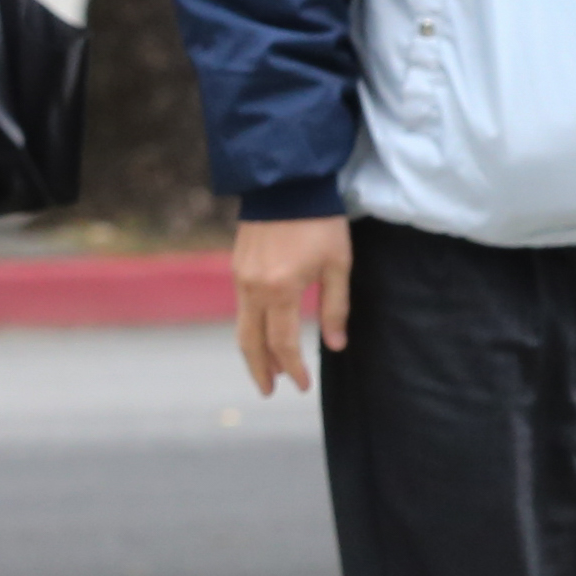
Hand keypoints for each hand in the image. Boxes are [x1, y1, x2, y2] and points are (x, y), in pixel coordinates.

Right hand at [233, 216, 352, 396]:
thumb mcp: (338, 265)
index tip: (301, 386)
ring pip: (241, 327)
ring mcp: (240, 277)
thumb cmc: (320, 223)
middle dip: (260, 370)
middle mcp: (252, 287)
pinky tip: (263, 337)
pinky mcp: (237, 268)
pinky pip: (241, 308)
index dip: (292, 368)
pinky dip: (250, 329)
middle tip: (270, 391)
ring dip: (252, 353)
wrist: (287, 184)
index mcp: (280, 289)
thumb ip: (336, 308)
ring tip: (266, 372)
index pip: (282, 343)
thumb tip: (335, 346)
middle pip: (251, 342)